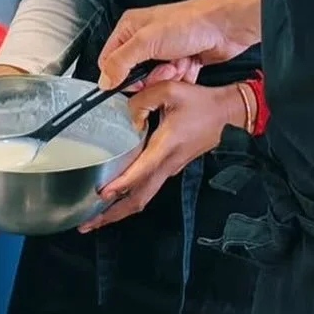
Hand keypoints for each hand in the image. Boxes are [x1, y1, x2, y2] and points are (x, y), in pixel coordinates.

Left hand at [79, 81, 246, 231]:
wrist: (227, 114)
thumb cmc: (201, 103)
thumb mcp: (170, 90)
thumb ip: (142, 99)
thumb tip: (125, 115)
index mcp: (166, 146)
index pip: (142, 171)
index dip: (121, 184)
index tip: (102, 193)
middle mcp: (167, 164)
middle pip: (139, 199)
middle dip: (112, 213)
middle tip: (87, 222)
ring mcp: (169, 169)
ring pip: (142, 198)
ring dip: (117, 211)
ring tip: (93, 219)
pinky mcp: (169, 168)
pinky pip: (146, 189)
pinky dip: (127, 199)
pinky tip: (112, 200)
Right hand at [98, 0, 261, 89]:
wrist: (225, 27)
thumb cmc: (187, 25)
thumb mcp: (146, 41)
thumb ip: (120, 62)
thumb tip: (104, 82)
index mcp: (129, 28)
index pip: (109, 61)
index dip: (120, 76)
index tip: (136, 81)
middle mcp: (144, 40)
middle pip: (133, 74)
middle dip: (150, 77)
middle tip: (165, 69)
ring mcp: (162, 52)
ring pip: (154, 80)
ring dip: (168, 76)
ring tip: (181, 63)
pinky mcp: (180, 61)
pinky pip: (172, 81)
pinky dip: (182, 76)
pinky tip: (191, 63)